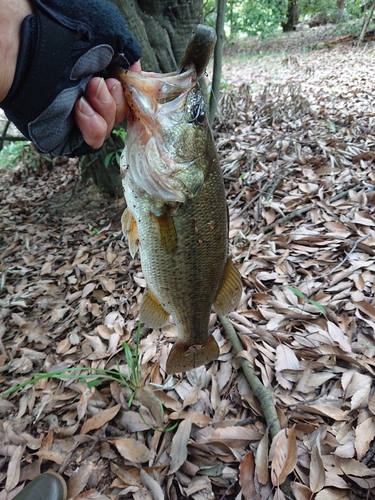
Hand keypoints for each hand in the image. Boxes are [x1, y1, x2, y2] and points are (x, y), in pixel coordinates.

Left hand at [0, 0, 140, 156]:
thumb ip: (129, 53)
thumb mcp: (110, 33)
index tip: (141, 86)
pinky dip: (94, 126)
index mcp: (100, 73)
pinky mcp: (67, 134)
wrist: (33, 49)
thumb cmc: (68, 34)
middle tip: (103, 83)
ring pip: (109, 127)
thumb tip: (138, 72)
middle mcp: (90, 95)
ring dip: (105, 109)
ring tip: (89, 90)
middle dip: (117, 99)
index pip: (127, 92)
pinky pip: (93, 140)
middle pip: (120, 112)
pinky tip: (80, 108)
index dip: (135, 93)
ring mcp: (79, 115)